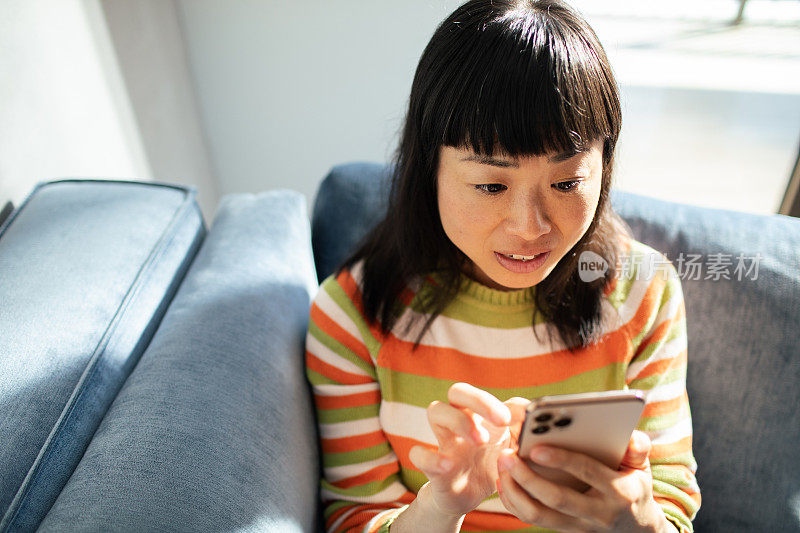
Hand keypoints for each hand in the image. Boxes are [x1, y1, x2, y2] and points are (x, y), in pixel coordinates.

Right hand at [407, 383, 528, 517]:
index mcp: (478, 414)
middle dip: (479, 401)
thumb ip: (525, 433)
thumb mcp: (514, 449)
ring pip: (435, 411)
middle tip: (502, 421)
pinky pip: (418, 454)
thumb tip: (537, 422)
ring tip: (481, 440)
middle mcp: (458, 420)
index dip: (496, 401)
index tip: (513, 419)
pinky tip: (448, 465)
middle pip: (457, 391)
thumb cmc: (494, 465)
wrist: (470, 496)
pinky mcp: (433, 467)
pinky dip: (430, 457)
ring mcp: (444, 440)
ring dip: (459, 421)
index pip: (484, 392)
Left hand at [496, 430, 673, 531]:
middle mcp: (599, 512)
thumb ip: (637, 449)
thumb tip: (632, 435)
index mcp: (619, 490)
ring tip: (501, 466)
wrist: (637, 528)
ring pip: (540, 516)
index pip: (588, 473)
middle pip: (557, 499)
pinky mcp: (565, 531)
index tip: (536, 448)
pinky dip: (514, 503)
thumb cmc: (634, 485)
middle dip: (528, 478)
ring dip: (515, 491)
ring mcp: (580, 526)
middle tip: (506, 455)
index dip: (562, 460)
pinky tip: (503, 482)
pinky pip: (534, 521)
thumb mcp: (641, 467)